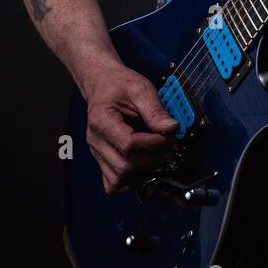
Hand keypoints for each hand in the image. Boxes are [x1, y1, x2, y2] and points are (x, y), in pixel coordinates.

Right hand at [84, 65, 178, 194]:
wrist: (103, 83)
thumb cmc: (118, 85)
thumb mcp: (140, 89)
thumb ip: (156, 110)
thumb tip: (171, 128)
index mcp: (102, 120)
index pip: (128, 144)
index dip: (153, 144)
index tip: (166, 136)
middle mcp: (96, 139)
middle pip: (124, 166)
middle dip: (151, 158)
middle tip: (163, 144)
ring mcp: (97, 151)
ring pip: (119, 178)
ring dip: (142, 170)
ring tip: (153, 153)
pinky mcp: (102, 158)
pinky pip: (112, 183)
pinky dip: (129, 180)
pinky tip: (140, 165)